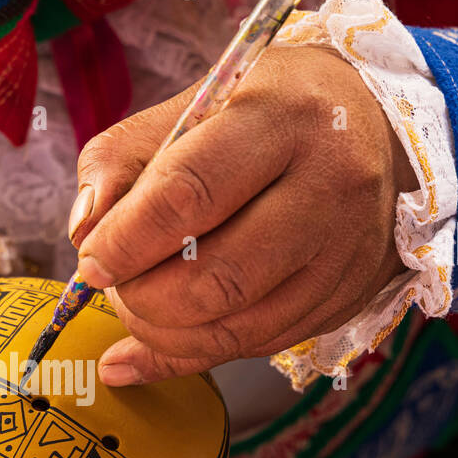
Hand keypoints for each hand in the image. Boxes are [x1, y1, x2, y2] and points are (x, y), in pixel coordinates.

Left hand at [69, 45, 419, 385]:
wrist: (373, 124)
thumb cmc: (265, 110)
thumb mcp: (193, 102)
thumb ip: (124, 158)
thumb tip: (84, 230)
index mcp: (283, 118)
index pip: (191, 193)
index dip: (127, 240)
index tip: (91, 261)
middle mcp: (330, 185)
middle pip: (219, 278)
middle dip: (144, 298)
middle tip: (113, 286)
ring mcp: (347, 251)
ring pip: (239, 328)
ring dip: (163, 335)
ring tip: (133, 308)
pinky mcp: (348, 296)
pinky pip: (257, 347)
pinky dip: (191, 354)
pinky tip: (146, 348)